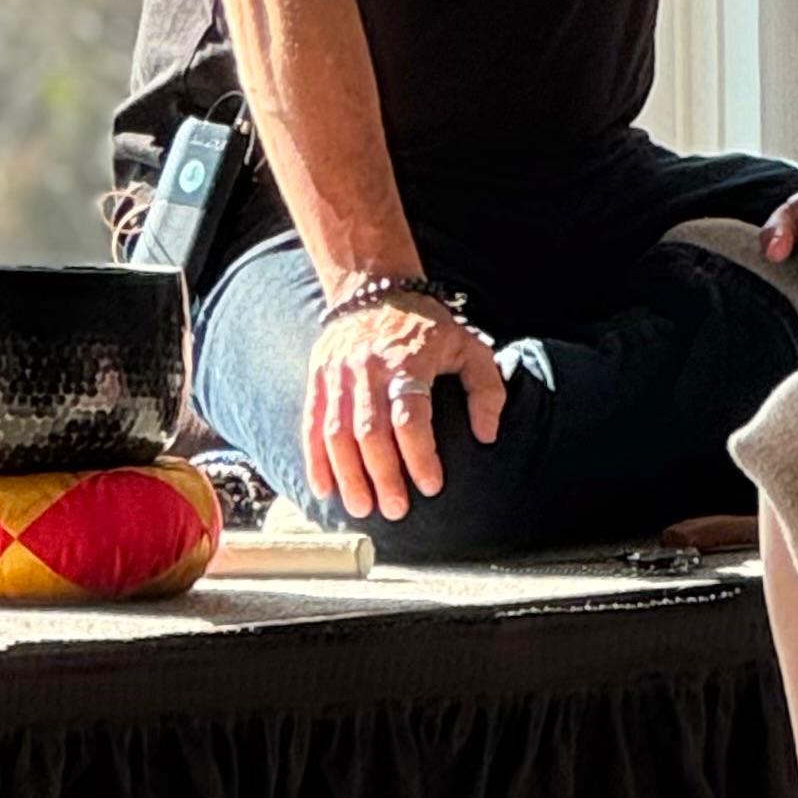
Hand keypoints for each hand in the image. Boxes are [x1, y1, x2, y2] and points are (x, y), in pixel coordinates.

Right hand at [304, 295, 504, 523]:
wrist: (373, 287)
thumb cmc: (427, 327)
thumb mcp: (468, 345)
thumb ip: (486, 389)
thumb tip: (486, 435)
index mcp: (407, 360)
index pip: (410, 416)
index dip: (420, 455)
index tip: (432, 485)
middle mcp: (368, 368)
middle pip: (370, 431)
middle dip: (382, 476)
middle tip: (396, 510)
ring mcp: (338, 373)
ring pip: (337, 433)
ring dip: (348, 476)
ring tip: (362, 508)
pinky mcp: (318, 378)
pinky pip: (312, 424)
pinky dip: (315, 460)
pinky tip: (324, 488)